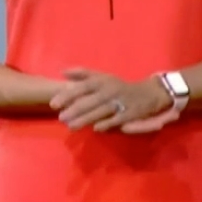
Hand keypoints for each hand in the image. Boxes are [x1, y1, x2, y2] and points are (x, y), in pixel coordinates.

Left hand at [49, 69, 176, 132]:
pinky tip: (95, 129)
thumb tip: (62, 72)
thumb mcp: (102, 77)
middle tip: (61, 118)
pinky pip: (116, 119)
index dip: (68, 95)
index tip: (54, 104)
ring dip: (85, 119)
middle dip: (74, 110)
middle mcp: (110, 90)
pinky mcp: (129, 114)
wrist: (146, 94)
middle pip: (90, 101)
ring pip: (100, 111)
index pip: (82, 87)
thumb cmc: (118, 87)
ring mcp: (120, 102)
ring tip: (71, 126)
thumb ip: (82, 74)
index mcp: (102, 81)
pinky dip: (106, 123)